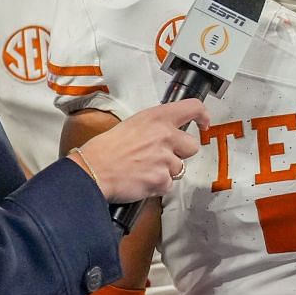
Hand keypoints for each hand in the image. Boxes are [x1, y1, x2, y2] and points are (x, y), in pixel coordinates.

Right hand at [74, 99, 207, 203]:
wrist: (92, 170)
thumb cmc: (105, 149)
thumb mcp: (132, 125)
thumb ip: (155, 127)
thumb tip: (167, 133)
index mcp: (157, 118)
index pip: (192, 108)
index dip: (202, 116)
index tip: (203, 123)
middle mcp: (165, 135)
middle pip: (193, 146)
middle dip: (180, 153)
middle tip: (160, 157)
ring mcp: (165, 159)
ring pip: (179, 168)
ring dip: (165, 171)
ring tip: (143, 169)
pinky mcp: (161, 179)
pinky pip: (168, 185)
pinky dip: (157, 186)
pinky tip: (141, 180)